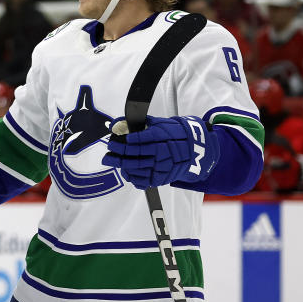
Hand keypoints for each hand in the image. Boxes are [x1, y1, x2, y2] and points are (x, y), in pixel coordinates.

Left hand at [103, 115, 219, 188]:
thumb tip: (117, 122)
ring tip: (111, 160)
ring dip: (122, 165)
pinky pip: (144, 180)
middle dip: (119, 152)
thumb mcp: (158, 123)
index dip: (129, 140)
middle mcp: (162, 152)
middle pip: (137, 154)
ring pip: (138, 168)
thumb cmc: (172, 134)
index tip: (118, 139)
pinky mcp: (162, 177)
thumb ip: (138, 123)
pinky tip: (124, 171)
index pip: (143, 139)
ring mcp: (162, 166)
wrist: (193, 149)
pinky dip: (132, 176)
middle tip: (109, 150)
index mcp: (162, 137)